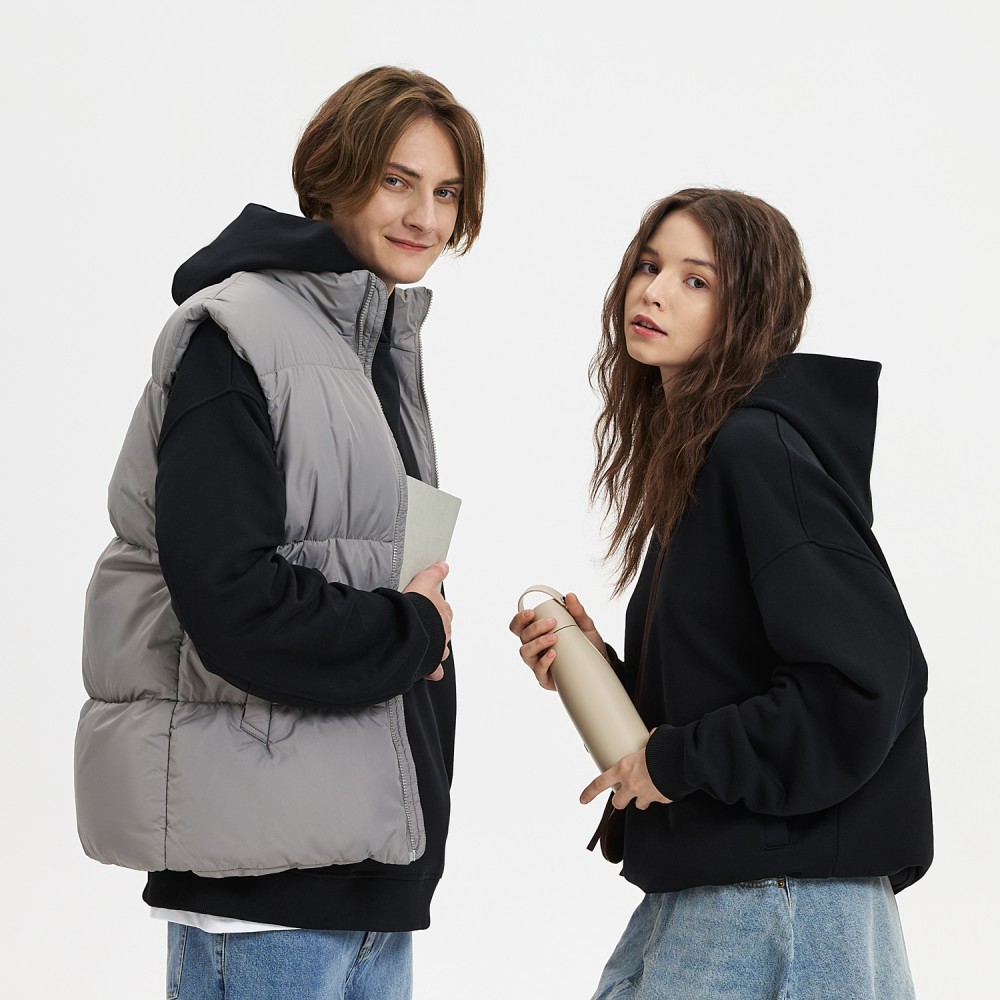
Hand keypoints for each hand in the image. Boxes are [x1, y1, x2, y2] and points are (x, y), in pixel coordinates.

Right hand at [403, 561, 451, 679]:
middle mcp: (444, 630)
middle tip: (425, 627)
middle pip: (443, 630)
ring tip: (425, 648)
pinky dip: (432, 671)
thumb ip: (434, 573)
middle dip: (436, 629)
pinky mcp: (430, 661)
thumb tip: (445, 565)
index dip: (436, 609)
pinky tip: (429, 672)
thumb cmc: (415, 606)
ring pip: (441, 649)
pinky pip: (434, 669)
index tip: (428, 608)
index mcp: (443, 612)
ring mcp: (438, 646)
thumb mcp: (424, 582)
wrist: (410, 627)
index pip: (444, 609)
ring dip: (435, 649)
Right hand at [508, 591, 606, 690]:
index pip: (519, 626)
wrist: (600, 664)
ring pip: (525, 652)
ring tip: (554, 638)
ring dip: (538, 643)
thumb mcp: (584, 625)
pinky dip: (544, 661)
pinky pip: (537, 670)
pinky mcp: (545, 678)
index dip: (519, 619)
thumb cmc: (586, 643)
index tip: (531, 613)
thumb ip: (577, 611)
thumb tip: (571, 596)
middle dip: (535, 628)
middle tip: (552, 622)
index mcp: (537, 633)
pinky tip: (553, 654)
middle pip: (522, 637)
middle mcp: (534, 648)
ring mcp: (538, 663)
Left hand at [579, 741, 671, 810]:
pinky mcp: (660, 799)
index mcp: (623, 768)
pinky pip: (659, 800)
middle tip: (625, 795)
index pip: (600, 783)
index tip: (583, 799)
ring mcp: (646, 794)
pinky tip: (665, 786)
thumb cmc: (662, 749)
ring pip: (639, 805)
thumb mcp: (648, 742)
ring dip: (642, 799)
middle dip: (621, 800)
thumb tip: (653, 733)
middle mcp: (632, 784)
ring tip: (648, 790)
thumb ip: (647, 741)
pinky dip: (661, 796)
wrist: (681, 762)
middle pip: (618, 802)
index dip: (590, 792)